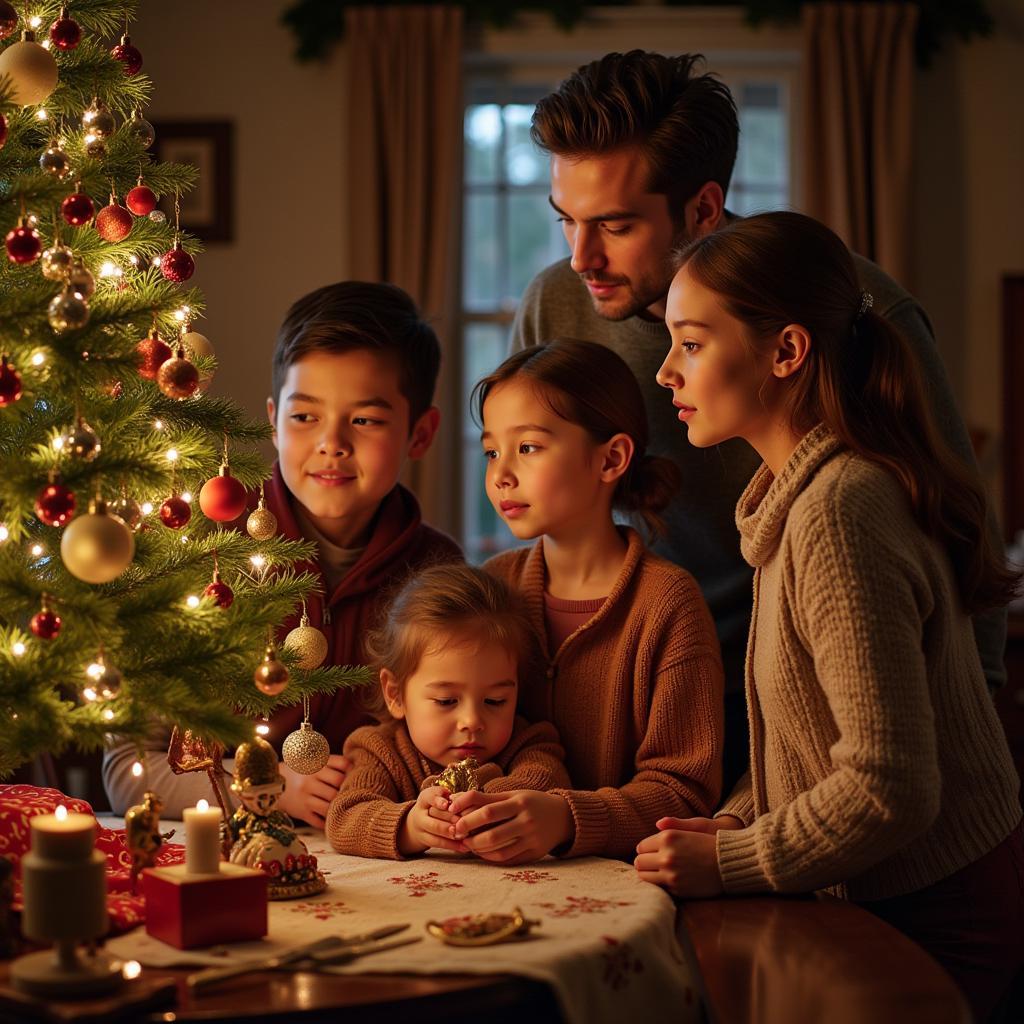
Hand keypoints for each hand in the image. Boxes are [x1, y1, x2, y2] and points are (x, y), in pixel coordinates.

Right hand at [276, 755, 349, 828]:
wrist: (274, 785)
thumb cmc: (301, 773)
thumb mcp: (313, 762)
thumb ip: (333, 763)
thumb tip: (357, 767)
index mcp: (316, 764)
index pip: (342, 764)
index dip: (352, 770)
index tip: (354, 775)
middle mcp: (311, 779)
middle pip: (339, 784)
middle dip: (347, 789)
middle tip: (352, 792)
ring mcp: (306, 797)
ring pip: (331, 804)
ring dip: (339, 806)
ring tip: (343, 806)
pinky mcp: (302, 812)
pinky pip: (320, 821)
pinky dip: (328, 822)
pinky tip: (332, 819)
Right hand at [398, 787, 468, 855]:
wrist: (418, 821)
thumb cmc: (437, 805)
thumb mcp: (440, 797)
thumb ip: (451, 798)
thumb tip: (464, 799)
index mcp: (425, 798)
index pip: (430, 797)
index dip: (438, 800)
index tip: (446, 804)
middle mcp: (420, 812)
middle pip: (433, 814)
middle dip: (448, 819)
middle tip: (461, 822)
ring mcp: (421, 827)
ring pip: (435, 830)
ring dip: (450, 834)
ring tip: (464, 835)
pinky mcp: (425, 840)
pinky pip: (438, 843)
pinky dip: (452, 845)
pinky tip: (464, 846)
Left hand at [448, 790, 572, 864]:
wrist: (563, 817)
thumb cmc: (532, 802)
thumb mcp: (513, 795)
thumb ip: (487, 798)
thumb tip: (457, 799)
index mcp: (520, 802)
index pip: (488, 810)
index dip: (467, 814)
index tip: (452, 814)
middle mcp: (527, 821)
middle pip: (491, 833)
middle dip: (469, 835)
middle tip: (456, 833)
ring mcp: (532, 839)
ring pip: (498, 850)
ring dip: (478, 849)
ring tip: (467, 844)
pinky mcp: (535, 853)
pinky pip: (508, 859)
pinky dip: (491, 857)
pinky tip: (482, 853)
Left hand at [634, 816, 740, 897]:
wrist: (730, 862)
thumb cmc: (711, 841)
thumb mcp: (693, 827)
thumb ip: (672, 825)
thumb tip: (657, 823)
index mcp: (667, 838)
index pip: (641, 847)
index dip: (647, 849)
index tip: (653, 851)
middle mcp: (667, 856)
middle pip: (639, 862)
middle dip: (645, 862)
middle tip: (653, 863)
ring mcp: (671, 874)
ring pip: (644, 876)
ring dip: (649, 874)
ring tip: (658, 872)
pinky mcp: (677, 888)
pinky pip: (658, 887)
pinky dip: (660, 884)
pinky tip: (668, 879)